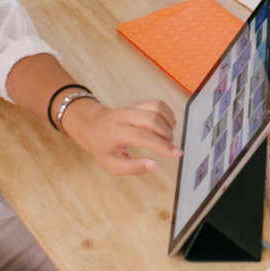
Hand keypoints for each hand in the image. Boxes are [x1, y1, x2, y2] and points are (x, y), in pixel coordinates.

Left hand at [60, 97, 180, 174]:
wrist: (92, 125)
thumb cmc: (102, 147)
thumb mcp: (111, 164)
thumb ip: (132, 167)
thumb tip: (153, 165)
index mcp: (116, 132)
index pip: (144, 137)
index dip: (163, 146)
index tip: (177, 154)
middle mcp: (125, 116)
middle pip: (153, 119)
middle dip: (167, 134)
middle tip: (171, 147)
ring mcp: (131, 106)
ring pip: (157, 107)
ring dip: (169, 122)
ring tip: (170, 136)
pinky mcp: (138, 103)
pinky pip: (157, 103)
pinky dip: (167, 113)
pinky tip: (167, 125)